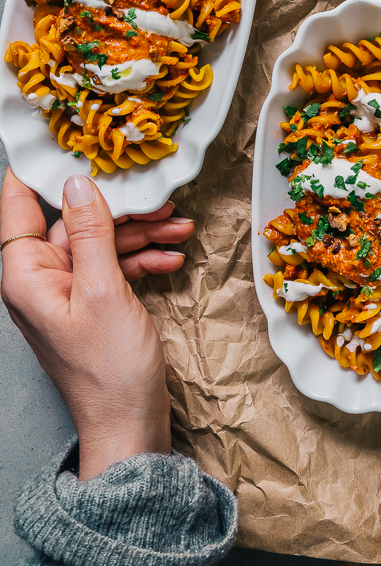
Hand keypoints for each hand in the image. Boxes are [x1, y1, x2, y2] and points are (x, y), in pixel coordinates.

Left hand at [0, 169, 190, 479]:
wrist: (130, 426)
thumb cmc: (109, 370)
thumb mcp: (104, 290)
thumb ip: (91, 232)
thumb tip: (79, 183)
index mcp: (25, 274)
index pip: (17, 203)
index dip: (42, 169)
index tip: (73, 139)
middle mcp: (40, 278)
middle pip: (71, 219)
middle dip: (117, 206)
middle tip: (156, 195)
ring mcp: (68, 291)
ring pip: (99, 240)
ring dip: (139, 232)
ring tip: (178, 226)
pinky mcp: (92, 303)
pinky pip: (114, 265)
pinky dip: (142, 259)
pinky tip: (171, 259)